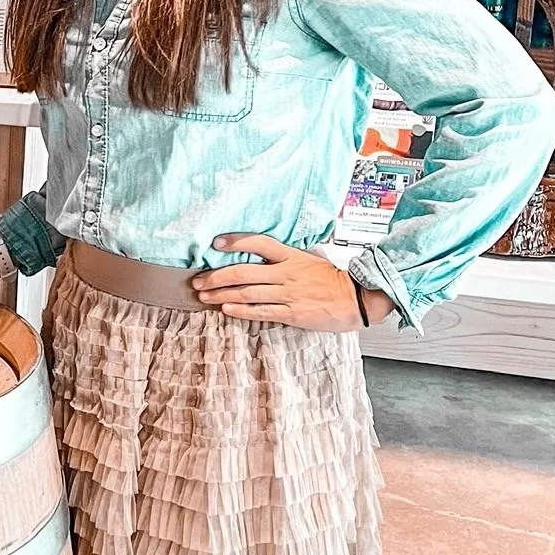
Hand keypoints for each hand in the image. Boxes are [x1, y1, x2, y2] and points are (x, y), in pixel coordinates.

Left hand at [191, 234, 392, 331]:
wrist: (355, 299)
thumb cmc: (330, 280)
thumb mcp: (308, 260)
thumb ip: (283, 259)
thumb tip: (257, 258)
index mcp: (290, 256)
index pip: (257, 242)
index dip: (235, 242)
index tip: (215, 244)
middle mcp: (286, 273)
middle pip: (242, 271)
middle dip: (215, 276)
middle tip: (198, 280)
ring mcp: (288, 293)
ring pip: (246, 293)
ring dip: (221, 295)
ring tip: (204, 296)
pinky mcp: (291, 313)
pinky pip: (260, 312)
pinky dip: (240, 311)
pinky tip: (226, 310)